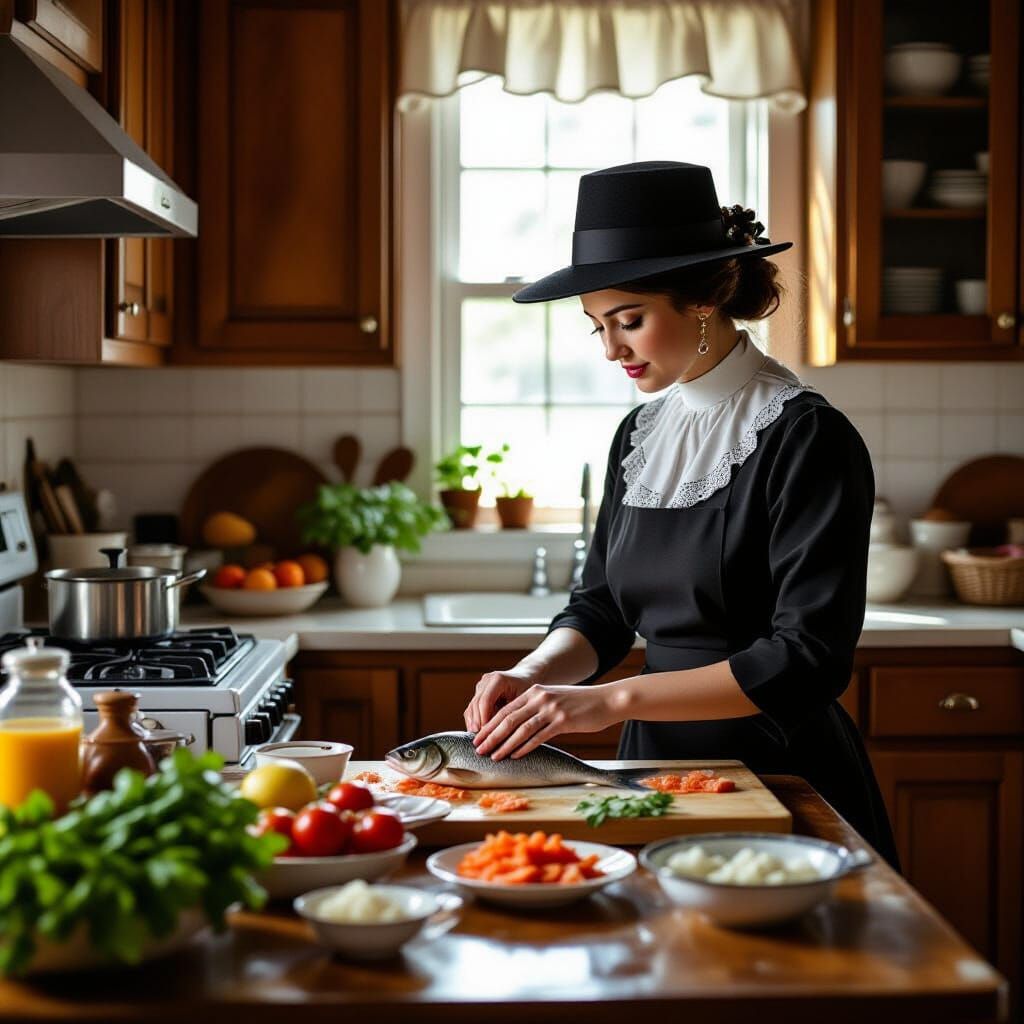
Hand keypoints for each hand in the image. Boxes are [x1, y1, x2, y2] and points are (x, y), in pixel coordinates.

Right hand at [463, 668, 538, 733]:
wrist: (526, 677)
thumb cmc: (528, 689)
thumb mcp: (524, 700)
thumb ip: (513, 713)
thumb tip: (505, 734)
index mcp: (498, 679)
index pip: (485, 701)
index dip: (484, 718)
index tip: (486, 735)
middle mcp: (486, 680)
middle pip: (476, 704)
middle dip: (477, 723)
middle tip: (480, 741)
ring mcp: (481, 685)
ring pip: (472, 707)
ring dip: (474, 723)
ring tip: (478, 739)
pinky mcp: (478, 692)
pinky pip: (473, 708)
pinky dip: (474, 720)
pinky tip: (477, 734)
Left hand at [472, 683, 614, 760]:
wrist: (607, 700)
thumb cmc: (581, 703)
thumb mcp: (555, 699)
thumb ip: (537, 708)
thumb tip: (519, 727)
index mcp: (535, 691)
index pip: (506, 709)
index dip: (490, 724)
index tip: (478, 736)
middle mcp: (540, 698)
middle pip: (508, 719)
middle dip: (491, 735)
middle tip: (478, 749)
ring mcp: (551, 709)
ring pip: (521, 729)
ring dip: (504, 744)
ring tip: (493, 756)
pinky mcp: (563, 721)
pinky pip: (539, 736)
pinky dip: (525, 747)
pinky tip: (516, 756)